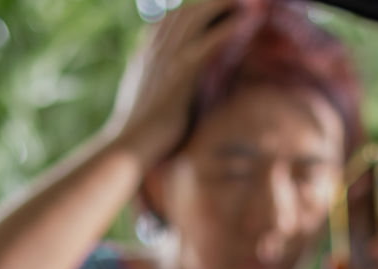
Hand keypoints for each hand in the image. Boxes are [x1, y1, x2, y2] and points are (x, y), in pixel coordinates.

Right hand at [105, 0, 243, 166]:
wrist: (130, 145)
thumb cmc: (139, 134)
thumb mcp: (143, 102)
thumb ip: (153, 85)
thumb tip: (166, 86)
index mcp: (145, 56)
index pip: (167, 22)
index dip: (190, 13)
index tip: (209, 10)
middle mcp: (155, 49)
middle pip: (184, 13)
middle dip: (210, 4)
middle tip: (234, 2)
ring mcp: (168, 57)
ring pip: (196, 16)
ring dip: (222, 5)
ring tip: (247, 2)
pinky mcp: (183, 70)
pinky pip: (210, 40)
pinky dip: (229, 26)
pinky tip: (248, 17)